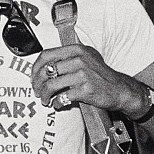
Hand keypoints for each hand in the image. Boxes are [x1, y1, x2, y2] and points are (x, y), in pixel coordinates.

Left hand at [31, 44, 145, 115]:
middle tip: (37, 91)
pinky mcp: (85, 90)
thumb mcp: (86, 58)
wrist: (120, 89)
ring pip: (52, 85)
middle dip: (38, 83)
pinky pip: (62, 97)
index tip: (34, 77)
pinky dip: (57, 103)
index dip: (36, 68)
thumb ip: (67, 58)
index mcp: (77, 50)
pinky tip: (57, 104)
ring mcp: (83, 74)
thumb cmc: (100, 75)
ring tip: (45, 100)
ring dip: (45, 95)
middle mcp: (79, 59)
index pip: (46, 55)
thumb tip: (43, 66)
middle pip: (46, 70)